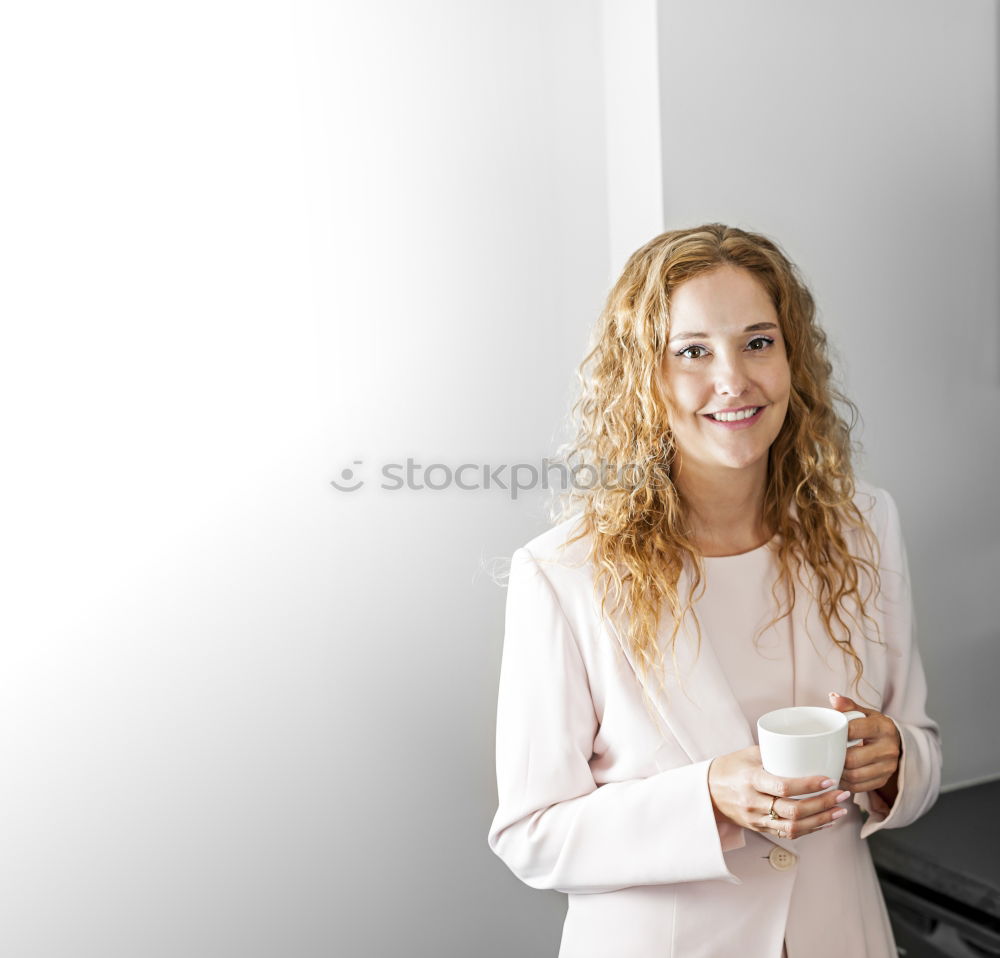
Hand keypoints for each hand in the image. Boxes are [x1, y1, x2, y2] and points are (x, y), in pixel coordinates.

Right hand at [707, 745, 852, 839]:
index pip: (783, 787)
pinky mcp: (760, 828)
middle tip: (842, 795)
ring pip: (794, 827)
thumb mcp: (749, 754)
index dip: (808, 785)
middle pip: (793, 811)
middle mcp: (753, 802)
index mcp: (751, 780)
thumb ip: (775, 752)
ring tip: (841, 811)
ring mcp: (756, 819)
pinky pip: (788, 833)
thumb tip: (807, 745)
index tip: (828, 779)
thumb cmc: (730, 767)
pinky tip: (825, 821)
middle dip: (822, 805)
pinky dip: (811, 829)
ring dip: (821, 820)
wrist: (708, 790)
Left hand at [828, 692, 900, 798]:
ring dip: (838, 773)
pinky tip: (836, 776)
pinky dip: (845, 784)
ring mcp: (888, 767)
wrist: (894, 742)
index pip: (855, 731)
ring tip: (827, 766)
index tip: (825, 735)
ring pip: (856, 776)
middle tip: (821, 754)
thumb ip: (848, 706)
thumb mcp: (863, 712)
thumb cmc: (871, 725)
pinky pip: (860, 787)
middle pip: (853, 758)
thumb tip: (833, 697)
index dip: (837, 734)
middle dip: (835, 758)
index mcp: (883, 728)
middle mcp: (889, 748)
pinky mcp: (883, 780)